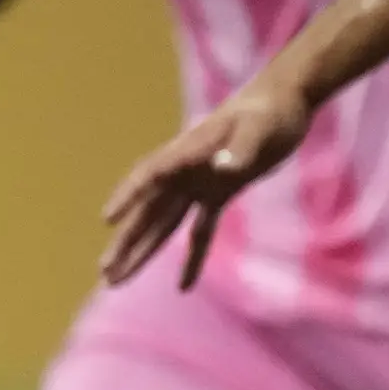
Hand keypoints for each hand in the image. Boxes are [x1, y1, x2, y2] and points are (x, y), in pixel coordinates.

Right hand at [99, 78, 313, 287]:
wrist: (284, 103)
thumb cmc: (270, 112)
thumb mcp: (258, 128)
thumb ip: (241, 149)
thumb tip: (222, 168)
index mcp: (186, 152)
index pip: (150, 176)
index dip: (128, 196)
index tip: (107, 219)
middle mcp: (184, 172)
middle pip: (148, 211)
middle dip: (127, 241)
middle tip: (104, 270)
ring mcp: (198, 185)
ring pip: (163, 225)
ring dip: (142, 251)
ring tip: (117, 279)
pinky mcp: (218, 194)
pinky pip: (199, 231)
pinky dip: (192, 258)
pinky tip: (183, 286)